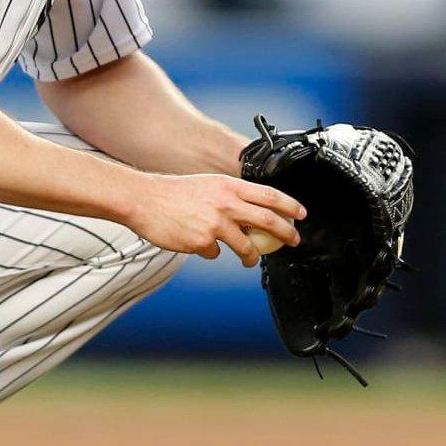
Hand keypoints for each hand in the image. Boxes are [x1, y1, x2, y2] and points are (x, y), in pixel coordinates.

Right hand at [125, 174, 304, 266]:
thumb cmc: (173, 193)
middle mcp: (225, 203)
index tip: (301, 214)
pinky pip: (215, 253)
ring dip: (250, 256)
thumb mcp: (208, 185)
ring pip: (245, 246)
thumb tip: (251, 212)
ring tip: (249, 259)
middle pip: (266, 220)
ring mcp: (215, 224)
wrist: (145, 200)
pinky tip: (200, 244)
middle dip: (285, 233)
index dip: (290, 205)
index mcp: (228, 186)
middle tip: (293, 240)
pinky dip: (211, 252)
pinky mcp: (202, 242)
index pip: (269, 195)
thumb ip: (230, 197)